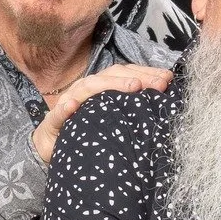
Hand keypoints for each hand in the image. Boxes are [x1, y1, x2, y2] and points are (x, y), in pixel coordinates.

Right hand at [31, 63, 172, 162]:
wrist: (51, 146)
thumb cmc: (86, 130)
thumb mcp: (112, 118)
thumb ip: (131, 108)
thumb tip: (162, 102)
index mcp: (102, 88)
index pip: (125, 73)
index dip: (147, 73)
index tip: (169, 79)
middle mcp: (85, 90)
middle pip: (111, 75)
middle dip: (138, 76)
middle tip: (160, 83)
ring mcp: (68, 104)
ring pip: (87, 88)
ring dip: (109, 85)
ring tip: (133, 87)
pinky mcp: (53, 123)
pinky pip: (57, 114)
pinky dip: (65, 109)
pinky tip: (72, 106)